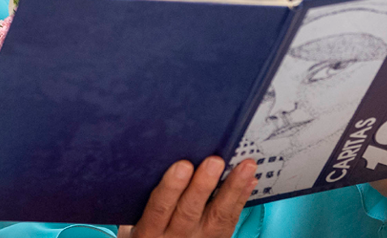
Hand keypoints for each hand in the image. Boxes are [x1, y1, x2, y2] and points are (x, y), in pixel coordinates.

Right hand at [117, 157, 256, 237]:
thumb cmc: (149, 229)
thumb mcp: (136, 218)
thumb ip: (147, 194)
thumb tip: (166, 157)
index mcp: (149, 230)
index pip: (159, 209)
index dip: (171, 188)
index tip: (182, 165)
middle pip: (189, 212)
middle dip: (203, 185)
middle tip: (215, 161)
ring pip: (217, 216)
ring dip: (233, 188)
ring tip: (245, 166)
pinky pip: (231, 220)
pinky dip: (241, 197)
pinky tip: (250, 179)